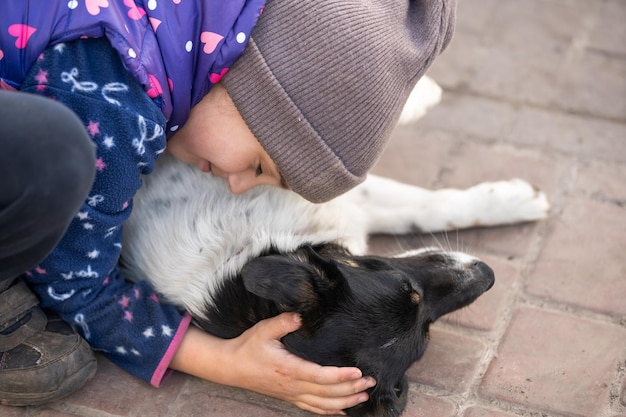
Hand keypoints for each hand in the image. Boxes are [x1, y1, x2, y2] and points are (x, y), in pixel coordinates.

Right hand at [170, 312, 375, 414]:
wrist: (231, 367)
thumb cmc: (248, 347)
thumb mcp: (264, 330)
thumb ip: (283, 322)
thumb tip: (301, 315)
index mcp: (289, 369)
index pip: (320, 376)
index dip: (341, 376)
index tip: (358, 372)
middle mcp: (293, 386)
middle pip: (328, 393)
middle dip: (352, 389)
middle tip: (371, 382)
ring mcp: (292, 394)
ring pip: (324, 405)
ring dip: (346, 402)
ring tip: (364, 396)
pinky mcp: (289, 397)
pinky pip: (313, 409)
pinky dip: (330, 412)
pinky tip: (343, 411)